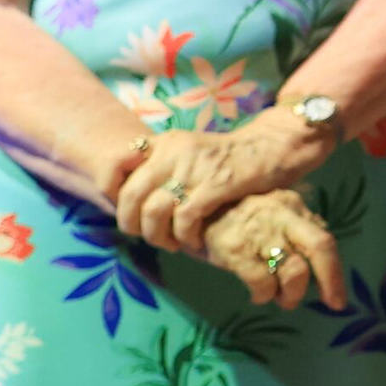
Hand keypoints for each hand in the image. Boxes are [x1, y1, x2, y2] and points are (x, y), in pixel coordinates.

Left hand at [114, 114, 330, 253]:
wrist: (275, 146)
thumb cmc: (231, 158)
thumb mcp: (190, 152)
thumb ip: (162, 167)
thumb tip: (131, 201)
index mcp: (165, 142)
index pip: (117, 162)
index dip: (110, 189)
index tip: (125, 207)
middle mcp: (175, 151)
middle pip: (131, 195)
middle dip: (132, 224)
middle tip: (147, 236)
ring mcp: (196, 167)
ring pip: (155, 211)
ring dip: (158, 236)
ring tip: (171, 243)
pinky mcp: (219, 184)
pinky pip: (186, 217)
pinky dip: (185, 235)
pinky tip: (193, 241)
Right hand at [197, 192, 346, 312]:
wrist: (189, 213)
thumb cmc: (235, 220)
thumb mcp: (269, 216)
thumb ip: (295, 232)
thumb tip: (320, 262)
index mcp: (292, 207)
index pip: (324, 238)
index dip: (335, 272)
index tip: (338, 299)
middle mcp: (281, 215)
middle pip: (320, 246)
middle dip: (330, 280)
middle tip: (328, 302)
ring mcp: (258, 231)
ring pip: (293, 270)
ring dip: (291, 294)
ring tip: (283, 299)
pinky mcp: (235, 248)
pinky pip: (261, 281)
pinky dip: (264, 295)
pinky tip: (258, 296)